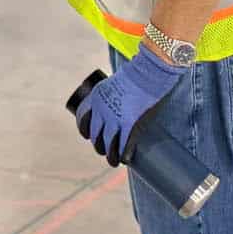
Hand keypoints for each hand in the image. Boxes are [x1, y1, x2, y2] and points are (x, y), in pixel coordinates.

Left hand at [76, 45, 185, 165]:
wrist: (149, 72)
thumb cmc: (138, 72)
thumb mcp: (118, 80)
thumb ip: (118, 92)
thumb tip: (125, 100)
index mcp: (96, 97)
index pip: (83, 119)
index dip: (85, 130)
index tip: (88, 136)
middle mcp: (102, 110)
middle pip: (95, 134)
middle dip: (98, 145)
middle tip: (103, 150)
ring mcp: (115, 119)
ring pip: (108, 144)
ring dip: (110, 156)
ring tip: (113, 161)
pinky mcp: (130, 126)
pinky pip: (124, 145)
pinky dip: (124, 155)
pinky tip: (125, 160)